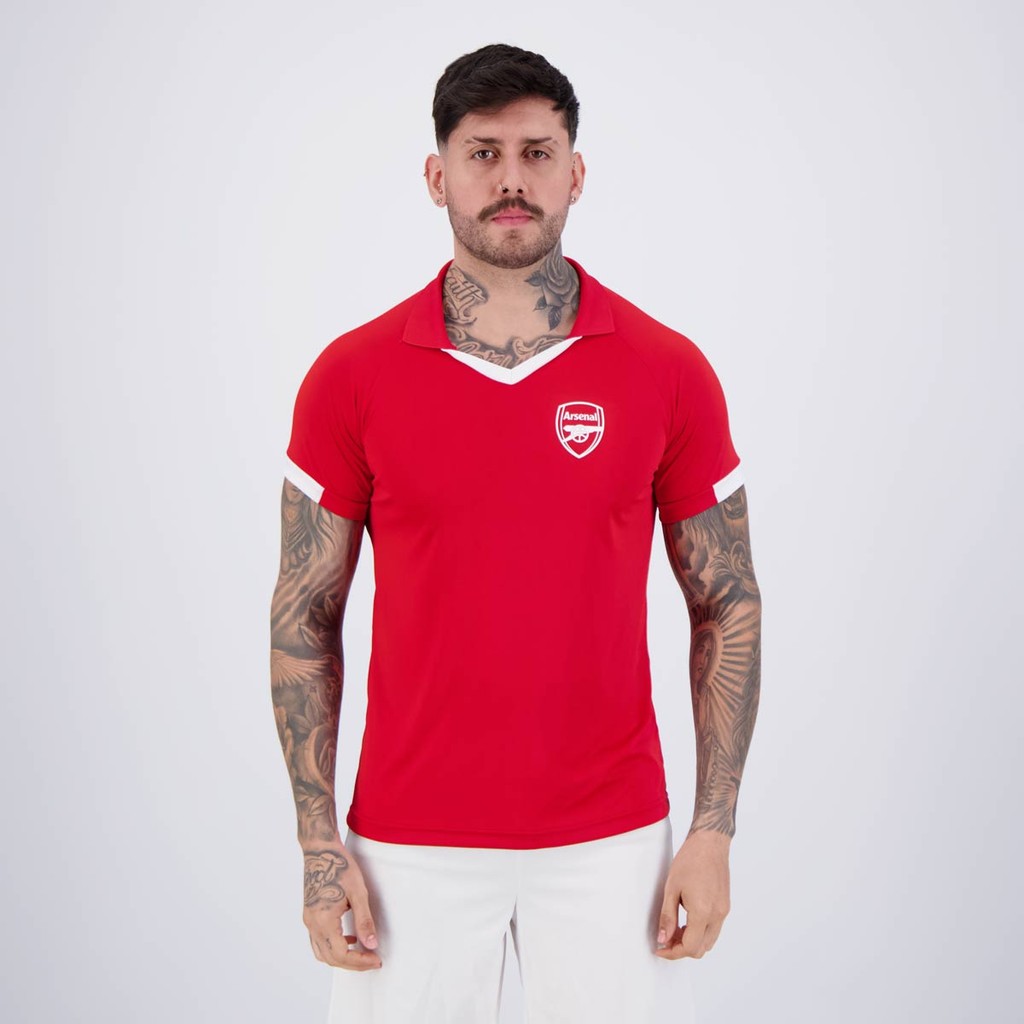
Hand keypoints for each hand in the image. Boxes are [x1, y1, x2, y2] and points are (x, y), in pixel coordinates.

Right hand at [303, 845, 382, 970]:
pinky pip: (319, 941)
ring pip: (322, 953)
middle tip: (372, 960)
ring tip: (362, 953)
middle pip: (331, 958)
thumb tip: (372, 944)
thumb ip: (364, 920)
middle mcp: (312, 924)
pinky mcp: (309, 915)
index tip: (376, 960)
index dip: (360, 961)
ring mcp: (308, 920)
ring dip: (341, 958)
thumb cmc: (340, 866)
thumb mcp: (358, 892)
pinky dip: (333, 947)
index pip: (341, 954)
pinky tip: (349, 938)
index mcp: (323, 920)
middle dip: (353, 963)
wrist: (320, 850)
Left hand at [655, 830, 730, 959]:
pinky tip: (687, 920)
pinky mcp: (725, 906)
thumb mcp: (671, 888)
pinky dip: (700, 932)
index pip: (690, 947)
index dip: (673, 952)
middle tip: (665, 938)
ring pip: (709, 941)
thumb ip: (667, 917)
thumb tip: (663, 939)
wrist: (709, 843)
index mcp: (703, 912)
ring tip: (675, 929)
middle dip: (681, 948)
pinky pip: (714, 929)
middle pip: (701, 949)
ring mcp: (724, 911)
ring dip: (692, 941)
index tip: (660, 948)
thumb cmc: (689, 860)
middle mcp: (718, 915)